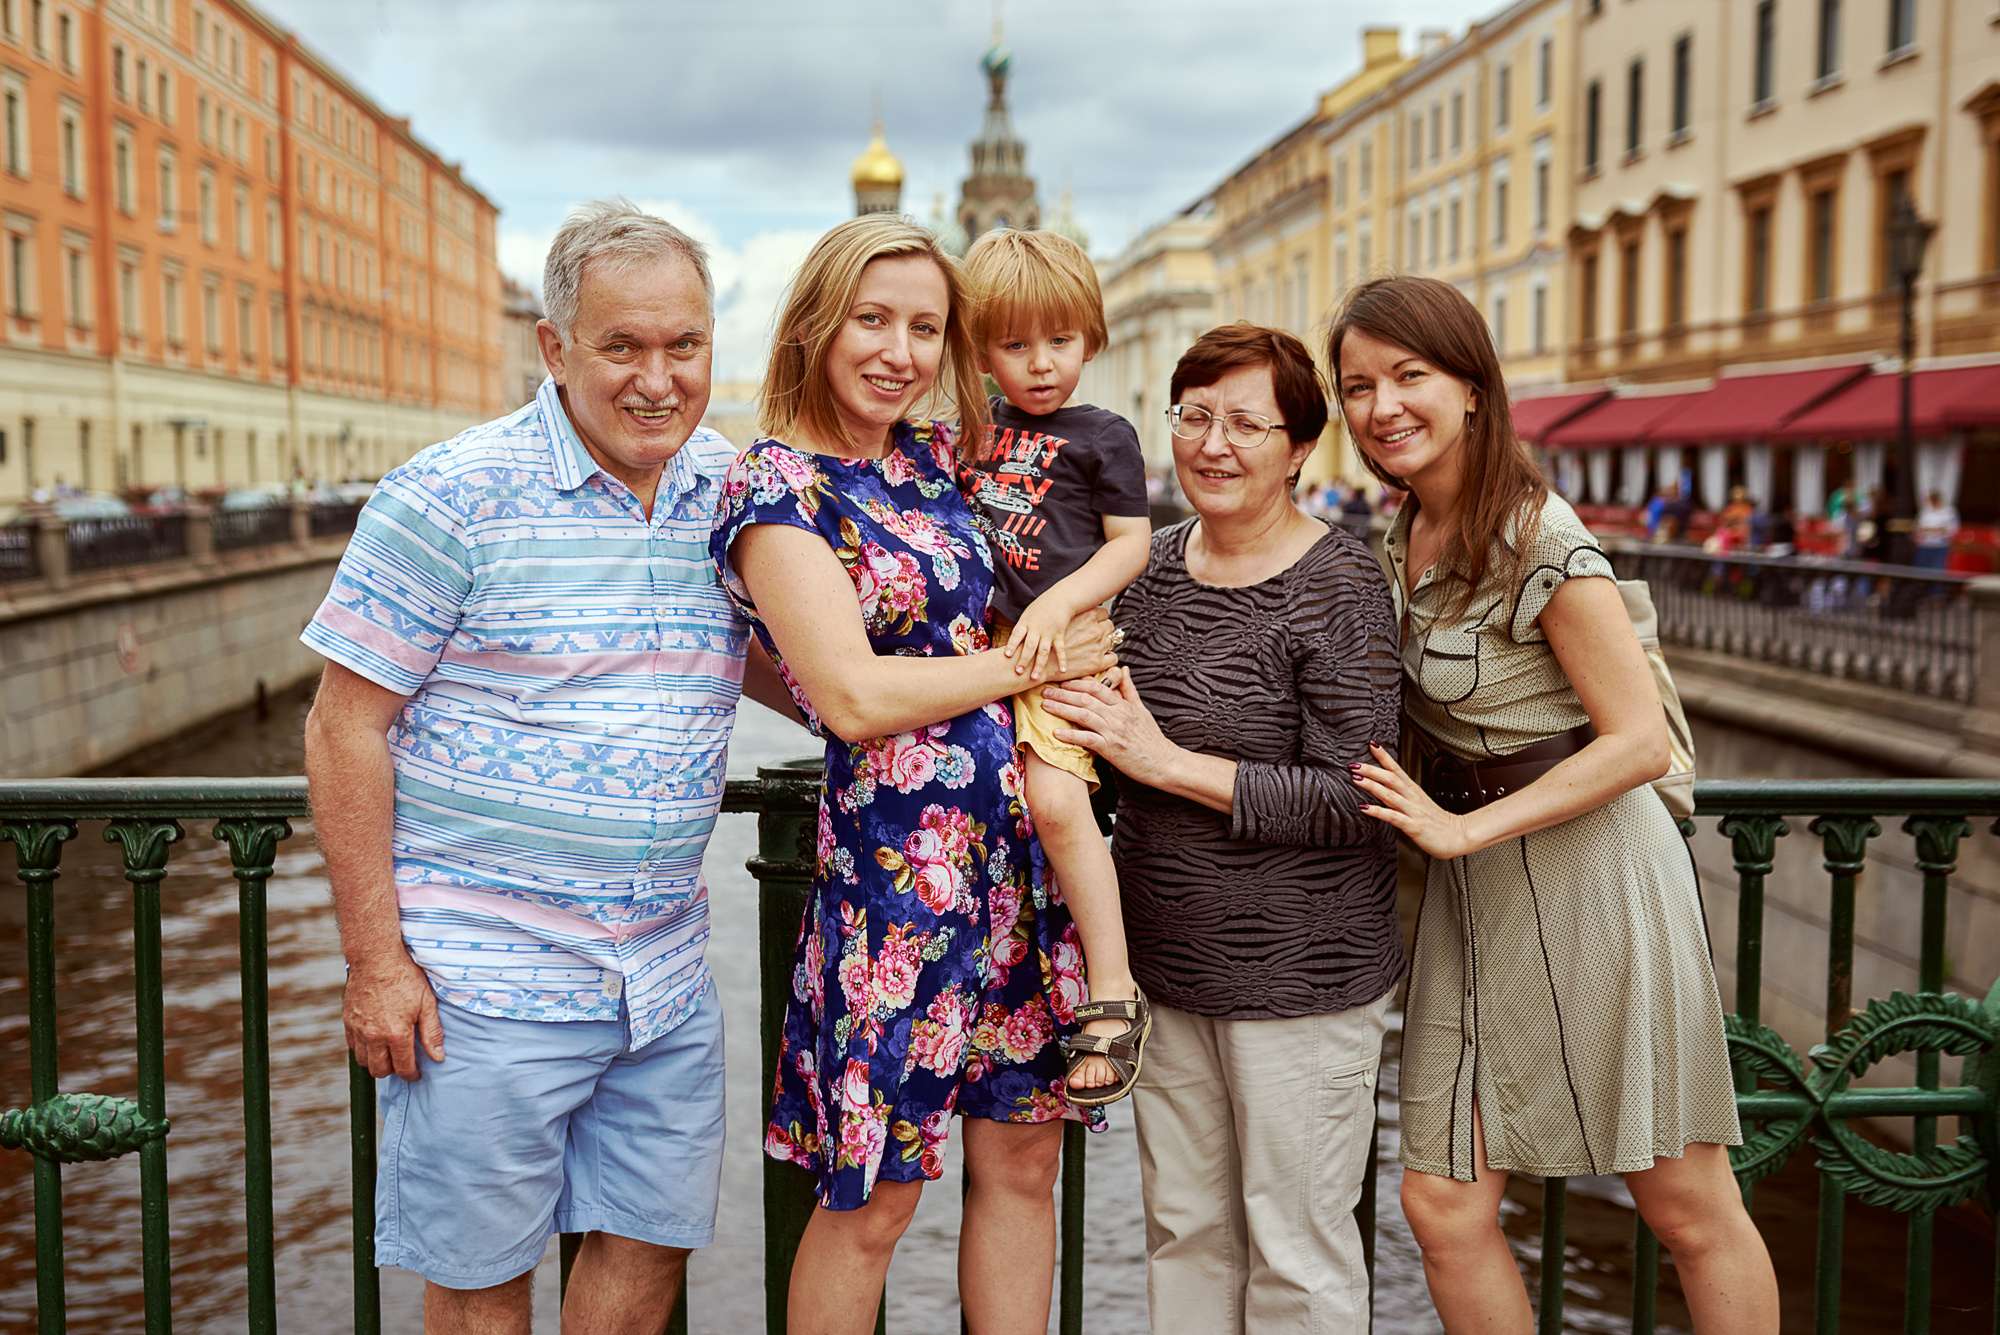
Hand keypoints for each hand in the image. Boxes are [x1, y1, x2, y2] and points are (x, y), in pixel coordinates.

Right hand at [343, 952, 445, 1079]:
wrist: (375, 957)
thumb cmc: (405, 977)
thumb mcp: (427, 1003)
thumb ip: (432, 1033)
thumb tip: (438, 1057)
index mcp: (396, 1033)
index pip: (403, 1067)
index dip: (411, 1074)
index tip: (416, 1073)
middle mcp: (373, 1036)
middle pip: (380, 1070)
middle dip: (393, 1071)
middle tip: (403, 1062)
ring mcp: (358, 1029)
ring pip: (364, 1061)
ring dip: (376, 1061)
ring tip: (389, 1051)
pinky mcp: (347, 1021)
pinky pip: (353, 1046)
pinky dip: (363, 1048)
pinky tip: (374, 1040)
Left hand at [1004, 596, 1073, 677]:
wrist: (1060, 599)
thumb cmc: (1040, 608)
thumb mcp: (1026, 615)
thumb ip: (1020, 630)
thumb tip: (1009, 646)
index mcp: (1025, 623)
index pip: (1016, 635)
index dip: (1011, 645)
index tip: (1007, 655)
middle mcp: (1036, 629)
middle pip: (1029, 646)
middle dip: (1024, 659)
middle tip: (1018, 672)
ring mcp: (1048, 633)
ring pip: (1043, 651)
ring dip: (1039, 665)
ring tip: (1035, 678)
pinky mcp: (1059, 635)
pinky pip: (1060, 649)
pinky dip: (1062, 660)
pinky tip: (1062, 670)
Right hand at [1033, 607, 1117, 682]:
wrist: (1036, 660)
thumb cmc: (1045, 639)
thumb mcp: (1060, 619)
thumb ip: (1072, 614)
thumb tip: (1076, 612)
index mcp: (1087, 616)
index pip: (1104, 613)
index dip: (1100, 618)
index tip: (1096, 622)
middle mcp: (1095, 630)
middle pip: (1110, 626)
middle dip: (1105, 630)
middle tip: (1097, 635)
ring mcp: (1097, 646)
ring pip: (1112, 642)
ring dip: (1106, 644)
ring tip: (1097, 647)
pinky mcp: (1096, 663)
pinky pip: (1112, 659)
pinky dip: (1108, 659)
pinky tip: (1100, 659)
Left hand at [1043, 670, 1173, 781]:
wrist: (1163, 762)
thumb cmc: (1151, 738)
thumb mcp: (1142, 709)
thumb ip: (1129, 689)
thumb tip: (1123, 669)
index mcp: (1123, 705)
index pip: (1098, 686)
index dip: (1078, 683)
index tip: (1062, 682)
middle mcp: (1118, 715)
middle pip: (1086, 698)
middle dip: (1063, 693)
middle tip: (1045, 691)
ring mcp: (1114, 731)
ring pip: (1084, 715)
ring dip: (1062, 709)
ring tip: (1045, 707)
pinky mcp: (1112, 749)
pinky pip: (1088, 739)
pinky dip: (1071, 735)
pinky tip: (1056, 733)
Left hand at [1350, 742, 1478, 858]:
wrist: (1458, 836)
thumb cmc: (1438, 822)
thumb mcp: (1419, 804)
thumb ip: (1402, 796)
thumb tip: (1384, 789)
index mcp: (1414, 791)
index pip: (1397, 769)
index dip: (1384, 756)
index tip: (1372, 745)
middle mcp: (1413, 798)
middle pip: (1391, 778)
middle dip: (1372, 770)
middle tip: (1354, 764)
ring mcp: (1413, 811)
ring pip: (1390, 795)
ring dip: (1372, 786)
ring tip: (1356, 779)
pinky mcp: (1414, 827)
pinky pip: (1393, 817)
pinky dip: (1378, 811)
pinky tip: (1365, 808)